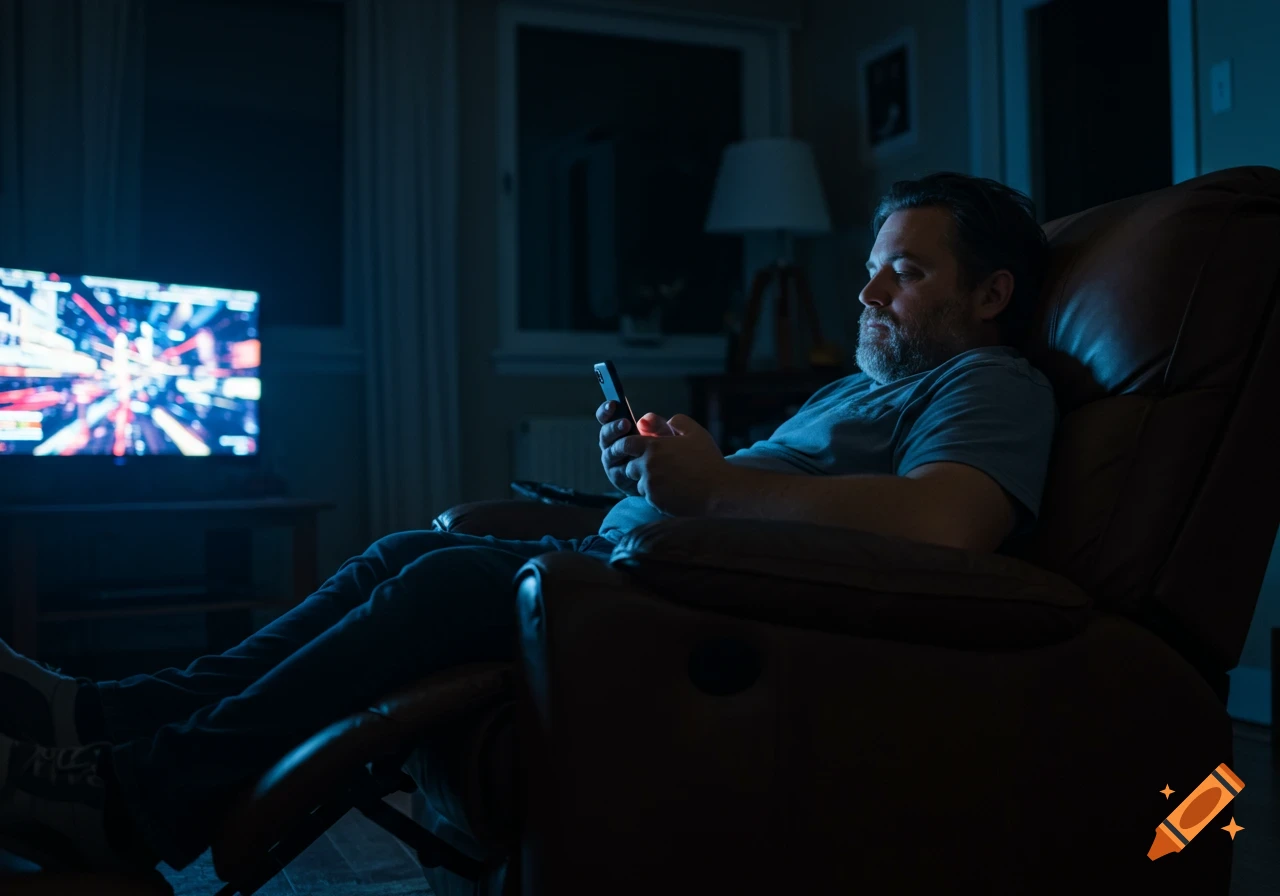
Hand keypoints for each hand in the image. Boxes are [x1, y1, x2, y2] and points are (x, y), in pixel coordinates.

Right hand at [597, 402, 672, 495]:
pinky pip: (617, 470)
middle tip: (625, 423)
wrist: (673, 481)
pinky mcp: (619, 478)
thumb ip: (657, 426)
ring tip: (631, 442)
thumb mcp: (666, 436)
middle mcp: (614, 444)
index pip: (608, 418)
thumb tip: (644, 419)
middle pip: (605, 434)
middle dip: (613, 428)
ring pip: (609, 452)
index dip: (606, 411)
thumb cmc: (668, 454)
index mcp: (621, 430)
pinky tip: (634, 461)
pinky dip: (625, 465)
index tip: (613, 404)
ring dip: (619, 446)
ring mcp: (614, 462)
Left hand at [607, 413, 730, 515]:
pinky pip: (649, 498)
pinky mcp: (655, 502)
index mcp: (654, 447)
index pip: (625, 444)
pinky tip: (673, 492)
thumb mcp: (696, 433)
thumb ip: (678, 422)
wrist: (719, 490)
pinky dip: (656, 495)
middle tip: (655, 467)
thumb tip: (664, 420)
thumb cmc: (709, 460)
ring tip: (668, 481)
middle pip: (629, 466)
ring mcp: (650, 486)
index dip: (626, 446)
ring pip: (639, 484)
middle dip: (638, 466)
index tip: (631, 449)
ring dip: (647, 482)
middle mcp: (648, 466)